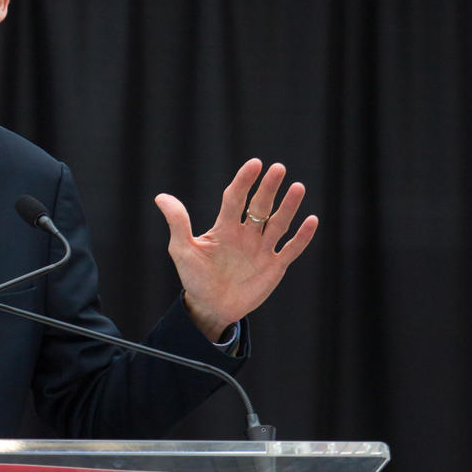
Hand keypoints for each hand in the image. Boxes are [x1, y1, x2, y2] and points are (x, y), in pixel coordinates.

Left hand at [154, 158, 317, 341]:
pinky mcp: (274, 267)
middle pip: (259, 206)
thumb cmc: (195, 278)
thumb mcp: (183, 250)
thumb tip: (160, 197)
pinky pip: (291, 249)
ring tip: (297, 187)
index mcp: (225, 228)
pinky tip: (311, 220)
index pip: (235, 199)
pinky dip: (301, 237)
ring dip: (288, 207)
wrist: (210, 307)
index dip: (244, 181)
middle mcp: (246, 234)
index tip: (254, 164)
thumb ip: (178, 223)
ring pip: (277, 223)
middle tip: (278, 169)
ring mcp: (262, 249)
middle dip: (268, 188)